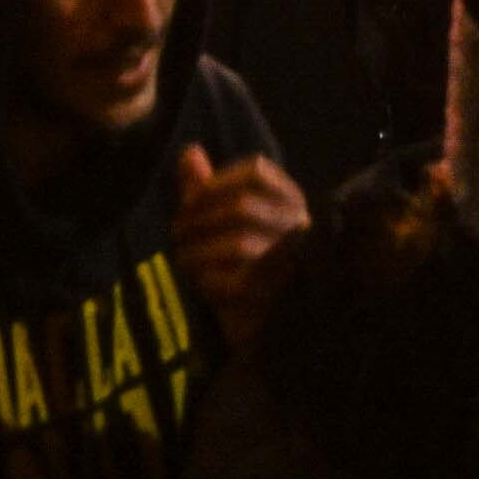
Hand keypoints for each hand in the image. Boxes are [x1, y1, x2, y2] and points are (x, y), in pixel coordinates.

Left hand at [171, 143, 308, 321]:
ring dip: (199, 250)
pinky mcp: (279, 302)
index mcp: (291, 202)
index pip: (256, 172)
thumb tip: (189, 152)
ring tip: (184, 257)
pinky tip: (198, 281)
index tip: (191, 199)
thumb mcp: (223, 222)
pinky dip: (209, 279)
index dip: (214, 182)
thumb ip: (207, 189)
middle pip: (242, 207)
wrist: (262, 326)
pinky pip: (236, 283)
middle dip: (199, 217)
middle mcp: (301, 229)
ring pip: (239, 244)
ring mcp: (295, 265)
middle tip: (177, 232)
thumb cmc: (241, 264)